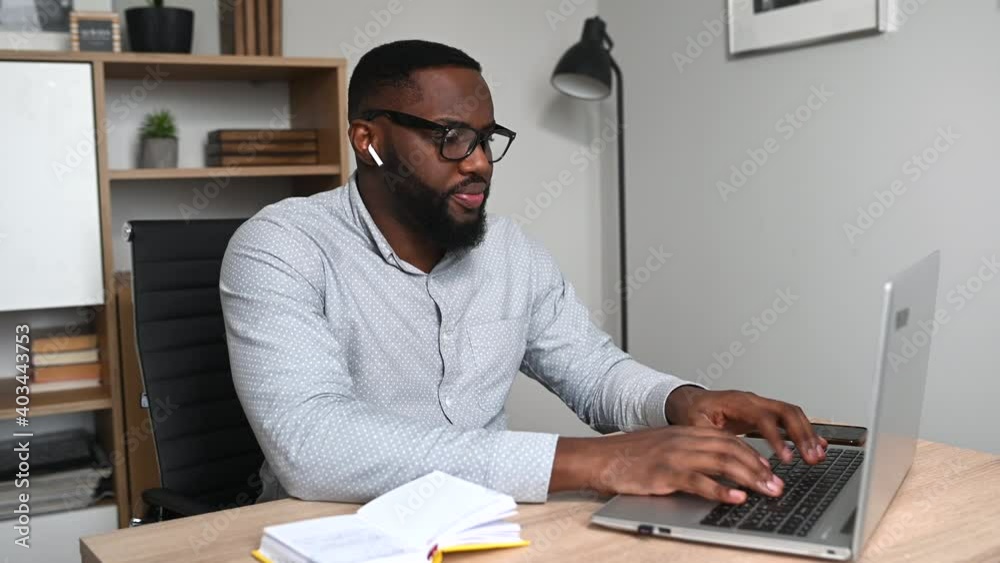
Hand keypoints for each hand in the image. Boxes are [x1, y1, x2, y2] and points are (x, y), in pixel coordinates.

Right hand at [550, 426, 783, 503]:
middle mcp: (684, 440)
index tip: (769, 469)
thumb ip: (688, 453)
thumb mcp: (663, 448)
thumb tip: (713, 469)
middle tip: (778, 485)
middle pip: (732, 450)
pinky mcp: (665, 474)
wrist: (598, 458)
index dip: (753, 454)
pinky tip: (736, 498)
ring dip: (750, 478)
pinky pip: (699, 482)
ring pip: (722, 463)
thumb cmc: (628, 457)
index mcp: (685, 433)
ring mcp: (675, 456)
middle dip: (760, 468)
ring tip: (768, 492)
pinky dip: (721, 490)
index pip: (728, 439)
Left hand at [666, 386, 827, 464]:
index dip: (777, 438)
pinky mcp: (765, 413)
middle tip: (811, 457)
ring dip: (807, 434)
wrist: (690, 401)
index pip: (763, 418)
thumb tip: (730, 455)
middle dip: (802, 435)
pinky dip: (805, 431)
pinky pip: (790, 419)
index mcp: (736, 402)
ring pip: (792, 414)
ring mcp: (760, 405)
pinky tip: (816, 445)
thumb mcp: (695, 425)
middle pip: (786, 412)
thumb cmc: (692, 412)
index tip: (786, 458)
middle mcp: (752, 400)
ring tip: (817, 455)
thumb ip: (712, 438)